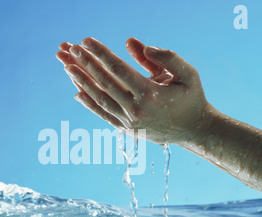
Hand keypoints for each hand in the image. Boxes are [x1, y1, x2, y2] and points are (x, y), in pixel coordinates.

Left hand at [56, 37, 210, 145]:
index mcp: (151, 93)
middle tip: (70, 49)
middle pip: (104, 83)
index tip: (86, 41)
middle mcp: (136, 109)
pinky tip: (77, 92)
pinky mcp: (126, 130)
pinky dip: (89, 104)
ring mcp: (129, 122)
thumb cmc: (192, 98)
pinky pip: (103, 115)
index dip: (100, 53)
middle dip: (85, 64)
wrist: (194, 130)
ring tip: (67, 67)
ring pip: (99, 99)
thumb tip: (134, 44)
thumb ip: (166, 57)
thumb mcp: (187, 74)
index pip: (118, 69)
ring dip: (82, 82)